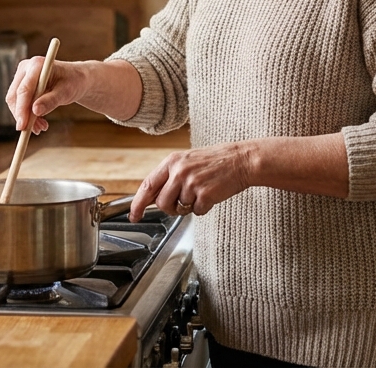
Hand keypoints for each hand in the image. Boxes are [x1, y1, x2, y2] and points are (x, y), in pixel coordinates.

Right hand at [5, 58, 85, 134]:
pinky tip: (39, 123)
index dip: (21, 109)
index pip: (24, 90)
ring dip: (26, 117)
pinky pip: (19, 103)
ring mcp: (22, 76)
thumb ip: (51, 100)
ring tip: (42, 127)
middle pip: (15, 96)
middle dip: (24, 116)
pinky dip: (27, 115)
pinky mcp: (22, 84)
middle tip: (36, 131)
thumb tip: (35, 111)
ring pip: (15, 101)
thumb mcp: (66, 92)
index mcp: (37, 65)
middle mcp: (26, 68)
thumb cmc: (73, 82)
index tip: (23, 127)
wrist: (76, 78)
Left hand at [130, 143, 252, 220]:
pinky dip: (204, 208)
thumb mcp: (187, 161)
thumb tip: (152, 197)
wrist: (241, 160)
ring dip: (188, 207)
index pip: (147, 185)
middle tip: (183, 203)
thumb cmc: (215, 161)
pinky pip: (197, 211)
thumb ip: (169, 177)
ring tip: (200, 193)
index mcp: (172, 161)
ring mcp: (192, 183)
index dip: (138, 204)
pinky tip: (211, 194)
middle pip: (162, 203)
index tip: (134, 216)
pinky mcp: (205, 194)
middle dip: (171, 208)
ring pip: (179, 209)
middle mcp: (179, 171)